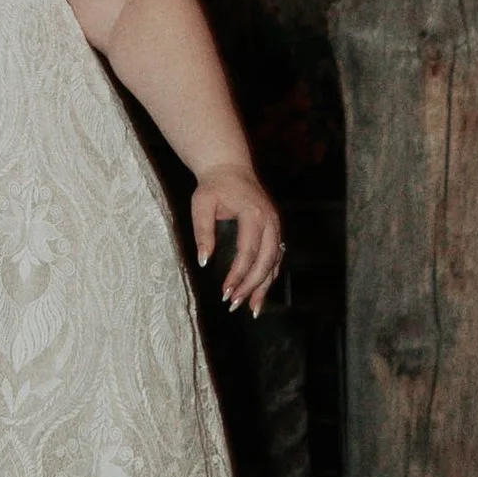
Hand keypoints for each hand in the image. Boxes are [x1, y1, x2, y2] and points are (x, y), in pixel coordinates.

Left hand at [190, 163, 283, 313]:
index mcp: (254, 214)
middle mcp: (271, 222)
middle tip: (235, 304)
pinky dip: (269, 277)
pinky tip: (260, 294)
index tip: (225, 291)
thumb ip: (202, 231)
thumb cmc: (213, 186)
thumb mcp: (201, 204)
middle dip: (252, 285)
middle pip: (266, 261)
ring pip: (275, 262)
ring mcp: (276, 226)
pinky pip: (276, 258)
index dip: (238, 274)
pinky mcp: (275, 230)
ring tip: (252, 309)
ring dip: (263, 287)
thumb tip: (204, 261)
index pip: (248, 252)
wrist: (230, 167)